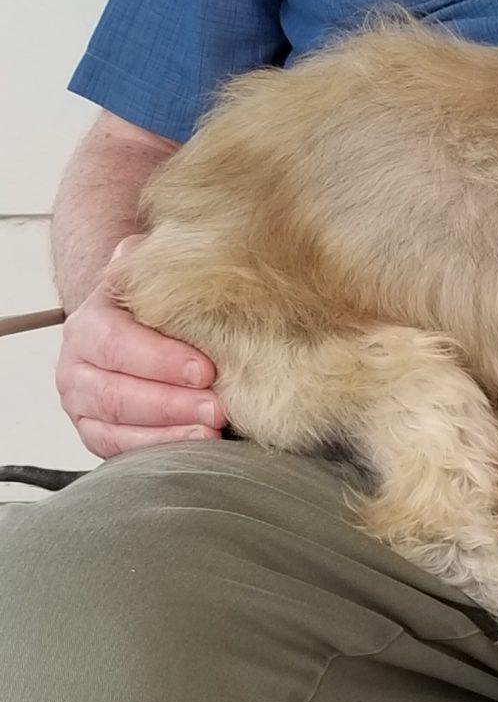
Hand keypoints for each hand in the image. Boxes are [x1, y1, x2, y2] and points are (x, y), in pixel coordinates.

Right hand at [56, 237, 223, 459]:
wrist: (133, 330)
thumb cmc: (154, 308)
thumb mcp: (154, 279)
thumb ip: (163, 265)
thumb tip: (184, 249)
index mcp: (88, 324)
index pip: (117, 343)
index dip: (160, 359)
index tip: (206, 369)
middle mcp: (75, 367)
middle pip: (116, 393)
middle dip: (171, 404)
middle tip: (218, 408)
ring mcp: (82, 405)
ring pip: (116, 426)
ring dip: (168, 432)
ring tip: (212, 430)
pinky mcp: (96, 435)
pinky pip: (119, 451)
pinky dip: (157, 451)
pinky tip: (194, 446)